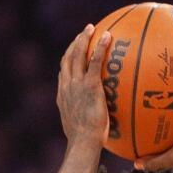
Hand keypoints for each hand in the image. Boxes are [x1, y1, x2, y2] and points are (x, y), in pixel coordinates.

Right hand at [56, 24, 110, 147]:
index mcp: (63, 96)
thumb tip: (94, 127)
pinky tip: (108, 37)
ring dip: (83, 39)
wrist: (83, 143)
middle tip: (82, 34)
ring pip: (77, 54)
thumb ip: (85, 123)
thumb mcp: (80, 131)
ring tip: (92, 29)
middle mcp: (67, 86)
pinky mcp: (89, 85)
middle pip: (67, 58)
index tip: (73, 52)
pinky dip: (100, 46)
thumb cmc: (84, 144)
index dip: (67, 60)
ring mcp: (76, 84)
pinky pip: (95, 60)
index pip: (63, 73)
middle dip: (74, 44)